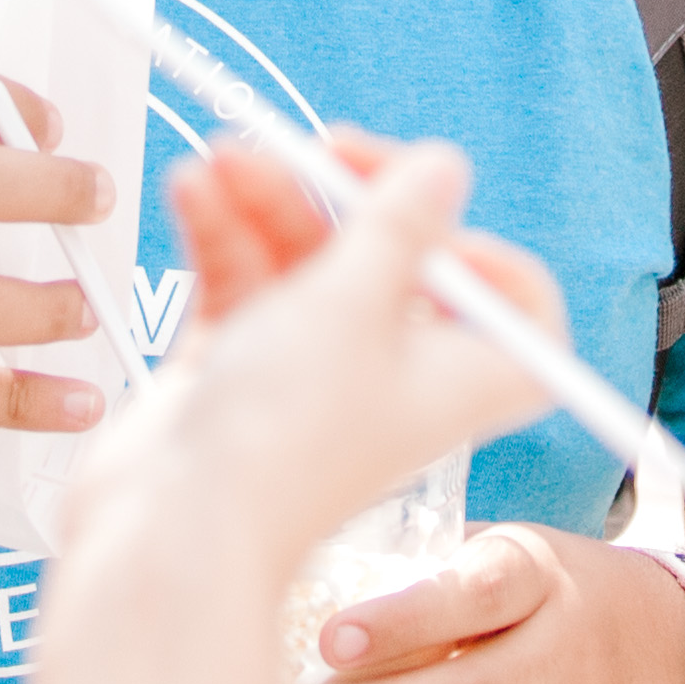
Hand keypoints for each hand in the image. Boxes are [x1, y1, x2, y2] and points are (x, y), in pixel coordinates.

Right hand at [77, 140, 550, 602]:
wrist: (174, 533)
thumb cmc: (285, 438)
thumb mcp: (353, 302)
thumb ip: (397, 225)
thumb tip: (444, 170)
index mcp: (463, 376)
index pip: (510, 303)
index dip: (474, 246)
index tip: (420, 206)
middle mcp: (396, 376)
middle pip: (395, 261)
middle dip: (340, 198)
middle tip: (308, 150)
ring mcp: (315, 375)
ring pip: (310, 264)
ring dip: (269, 202)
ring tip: (226, 158)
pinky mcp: (245, 373)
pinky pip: (249, 284)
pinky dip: (228, 235)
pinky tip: (196, 190)